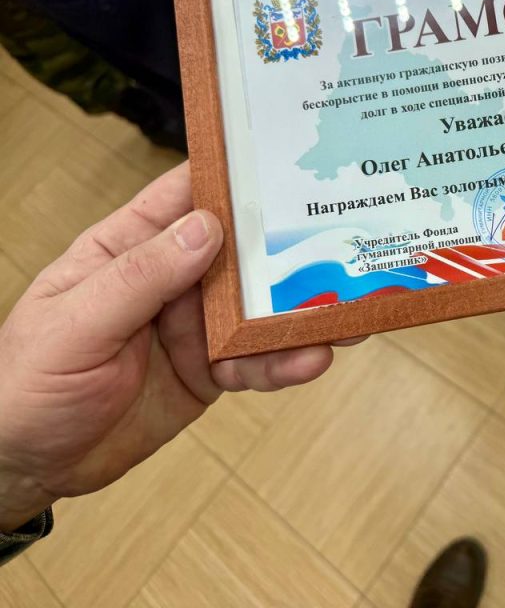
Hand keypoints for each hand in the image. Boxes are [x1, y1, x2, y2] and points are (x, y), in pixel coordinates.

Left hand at [0, 162, 352, 530]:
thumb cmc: (25, 383)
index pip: (189, 194)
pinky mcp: (212, 372)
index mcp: (131, 247)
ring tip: (349, 314)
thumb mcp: (74, 324)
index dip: (236, 172)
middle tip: (348, 240)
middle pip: (244, 252)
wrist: (26, 468)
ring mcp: (196, 326)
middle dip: (294, 247)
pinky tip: (310, 359)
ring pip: (262, 309)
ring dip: (304, 310)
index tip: (289, 159)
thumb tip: (207, 228)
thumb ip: (141, 277)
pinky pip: (257, 361)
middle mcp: (173, 280)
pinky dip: (285, 361)